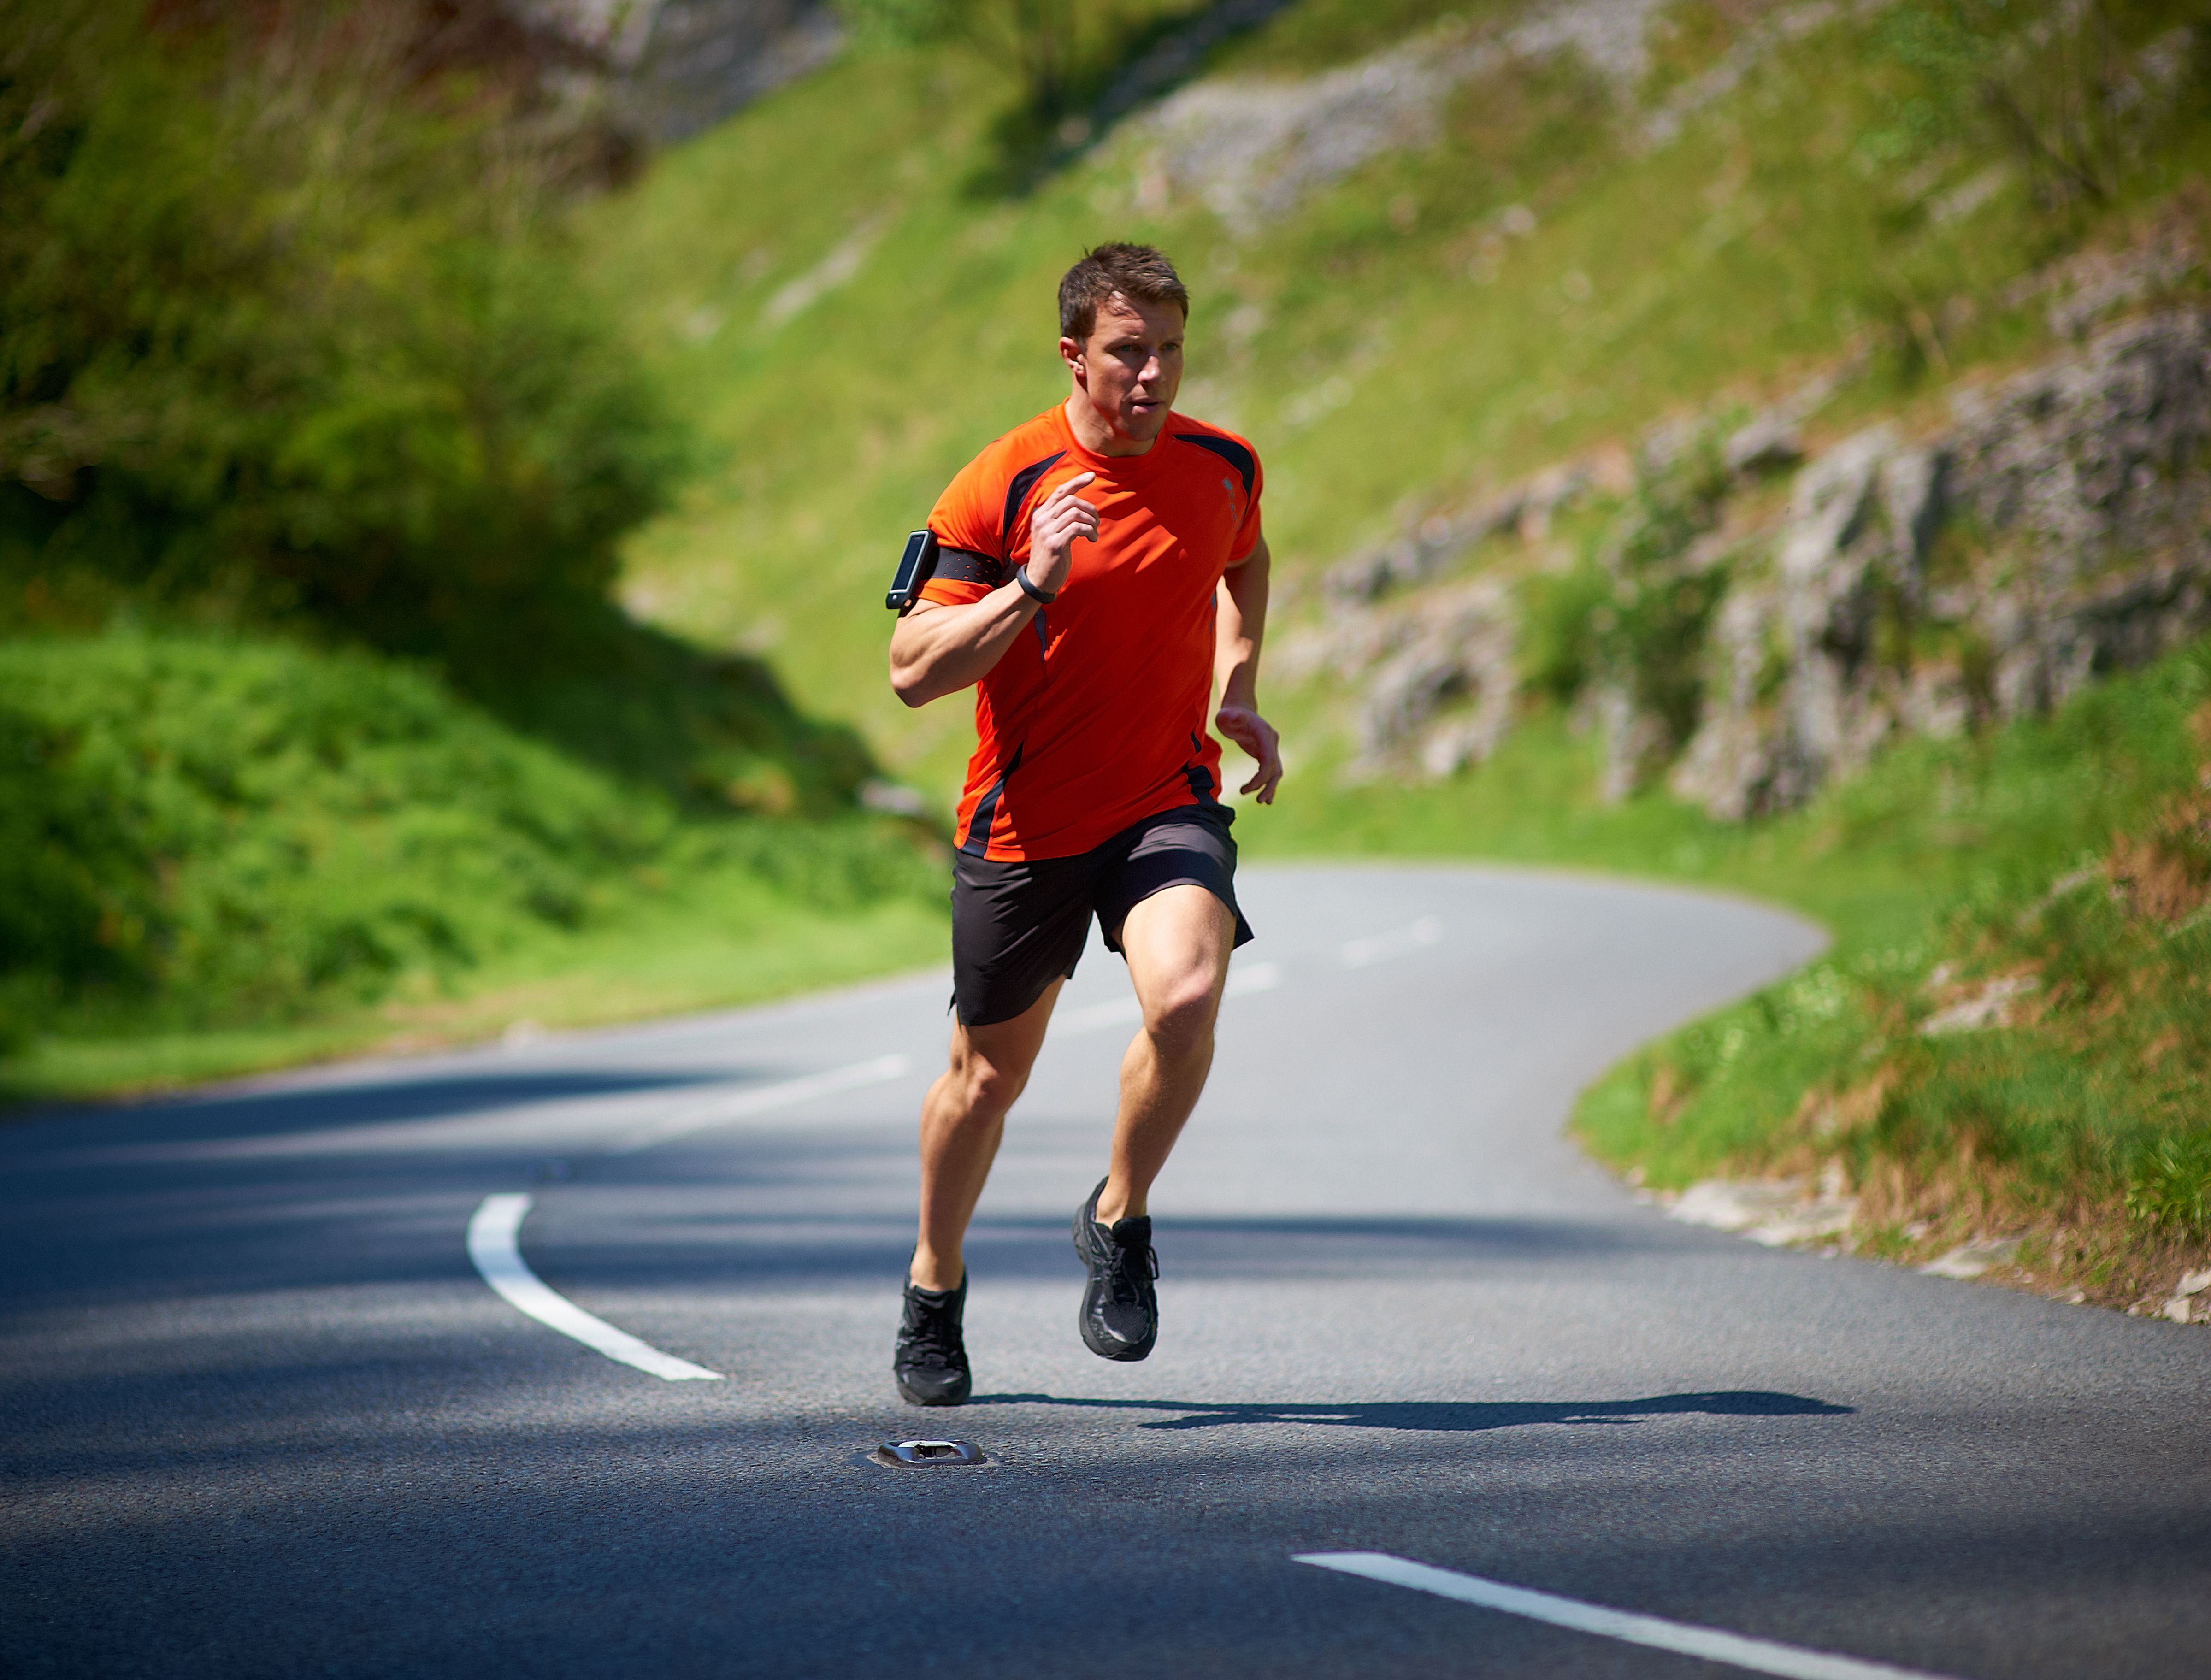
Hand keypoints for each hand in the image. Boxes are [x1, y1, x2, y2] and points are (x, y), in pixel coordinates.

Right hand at [1024, 472, 1096, 597]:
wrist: (1039, 580)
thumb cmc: (1050, 556)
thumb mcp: (1052, 533)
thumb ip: (1061, 519)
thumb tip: (1080, 508)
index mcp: (1041, 514)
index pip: (1060, 491)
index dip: (1077, 482)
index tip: (1092, 476)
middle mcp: (1041, 519)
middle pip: (1071, 500)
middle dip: (1089, 509)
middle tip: (1097, 522)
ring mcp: (1046, 531)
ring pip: (1076, 513)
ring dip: (1091, 522)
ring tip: (1094, 533)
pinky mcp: (1054, 544)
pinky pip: (1077, 528)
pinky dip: (1089, 531)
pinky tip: (1091, 539)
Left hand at [1214, 703, 1282, 803]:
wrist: (1237, 710)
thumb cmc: (1229, 714)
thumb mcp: (1226, 715)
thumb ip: (1232, 716)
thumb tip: (1238, 716)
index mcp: (1264, 733)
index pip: (1268, 759)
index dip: (1262, 776)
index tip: (1249, 788)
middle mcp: (1271, 741)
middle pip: (1275, 767)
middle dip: (1267, 785)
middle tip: (1258, 800)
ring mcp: (1270, 747)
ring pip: (1275, 771)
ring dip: (1270, 787)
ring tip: (1262, 801)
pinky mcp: (1266, 752)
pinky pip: (1271, 770)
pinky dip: (1269, 783)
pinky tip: (1266, 798)